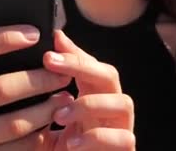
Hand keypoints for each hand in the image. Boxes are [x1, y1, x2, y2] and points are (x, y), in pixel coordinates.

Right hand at [0, 25, 73, 149]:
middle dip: (39, 80)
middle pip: (0, 88)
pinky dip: (37, 138)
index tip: (35, 34)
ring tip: (64, 99)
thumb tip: (30, 36)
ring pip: (13, 124)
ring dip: (45, 111)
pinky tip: (49, 127)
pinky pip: (14, 150)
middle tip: (63, 74)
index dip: (3, 38)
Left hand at [40, 31, 135, 150]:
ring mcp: (122, 129)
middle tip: (51, 65)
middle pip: (111, 76)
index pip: (91, 65)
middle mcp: (112, 109)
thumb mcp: (54, 114)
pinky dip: (97, 139)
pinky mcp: (126, 150)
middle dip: (82, 68)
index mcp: (95, 96)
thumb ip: (56, 80)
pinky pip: (124, 139)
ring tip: (60, 115)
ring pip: (123, 103)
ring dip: (90, 104)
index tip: (48, 50)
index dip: (73, 55)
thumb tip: (56, 36)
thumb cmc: (66, 148)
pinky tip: (72, 143)